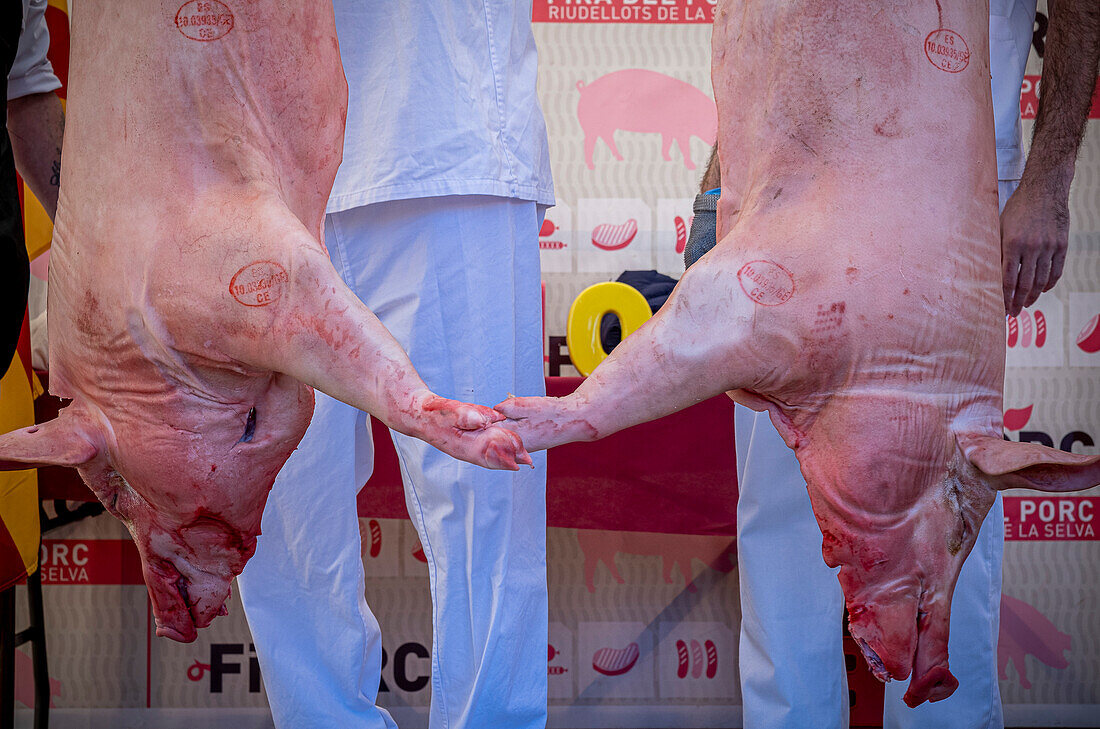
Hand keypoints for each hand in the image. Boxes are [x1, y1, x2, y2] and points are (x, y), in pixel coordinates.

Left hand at [999, 180, 1068, 316]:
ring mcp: (1049, 247)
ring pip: (1041, 280)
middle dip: (1018, 302)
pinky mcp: (1062, 245)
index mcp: (1013, 243)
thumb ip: (998, 249)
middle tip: (1013, 313)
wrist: (1044, 190)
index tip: (1001, 308)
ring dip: (1033, 296)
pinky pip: (1056, 271)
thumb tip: (990, 273)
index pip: (1007, 279)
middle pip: (1025, 284)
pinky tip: (1042, 290)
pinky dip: (1049, 284)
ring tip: (1025, 304)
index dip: (1004, 297)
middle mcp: (1032, 247)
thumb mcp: (1000, 227)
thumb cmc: (1018, 208)